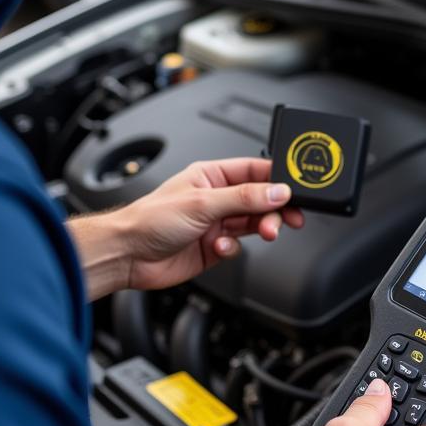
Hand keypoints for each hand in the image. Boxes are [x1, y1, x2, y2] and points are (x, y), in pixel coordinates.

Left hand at [120, 157, 303, 290]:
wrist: (128, 255)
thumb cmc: (149, 220)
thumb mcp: (203, 203)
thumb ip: (244, 198)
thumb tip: (277, 191)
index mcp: (212, 175)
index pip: (255, 170)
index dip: (278, 179)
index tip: (297, 190)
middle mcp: (216, 197)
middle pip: (261, 199)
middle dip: (275, 209)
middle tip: (288, 219)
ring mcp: (216, 223)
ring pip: (253, 222)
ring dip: (261, 228)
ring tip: (264, 233)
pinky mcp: (214, 246)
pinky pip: (239, 246)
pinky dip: (234, 249)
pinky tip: (219, 248)